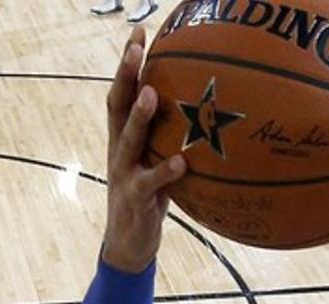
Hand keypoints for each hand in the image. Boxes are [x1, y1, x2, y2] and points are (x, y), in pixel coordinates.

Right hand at [101, 27, 186, 273]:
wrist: (129, 245)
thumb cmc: (150, 199)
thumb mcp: (160, 163)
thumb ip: (174, 140)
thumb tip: (210, 114)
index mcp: (125, 138)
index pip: (123, 93)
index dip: (128, 64)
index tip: (139, 33)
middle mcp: (120, 150)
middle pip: (118, 105)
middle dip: (126, 75)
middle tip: (137, 48)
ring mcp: (124, 174)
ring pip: (128, 140)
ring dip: (141, 117)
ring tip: (154, 94)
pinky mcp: (135, 200)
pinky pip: (150, 183)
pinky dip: (165, 171)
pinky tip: (183, 161)